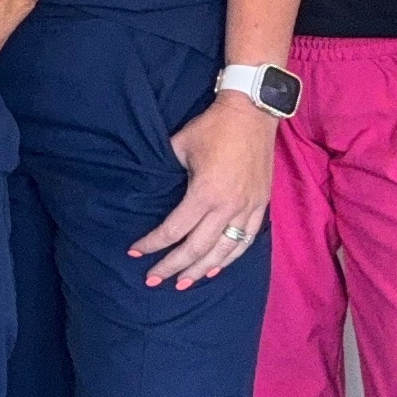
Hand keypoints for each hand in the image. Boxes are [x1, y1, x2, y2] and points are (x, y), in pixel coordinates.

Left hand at [131, 93, 277, 289]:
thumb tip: (152, 189)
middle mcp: (228, 207)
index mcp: (205, 193)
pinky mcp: (261, 205)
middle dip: (172, 268)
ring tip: (183, 283)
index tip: (135, 252)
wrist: (253, 113)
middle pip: (197, 249)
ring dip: (201, 270)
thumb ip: (167, 172)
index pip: (174, 230)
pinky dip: (230, 258)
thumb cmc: (213, 127)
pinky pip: (246, 240)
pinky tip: (216, 268)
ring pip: (223, 251)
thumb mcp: (180, 146)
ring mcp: (248, 208)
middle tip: (153, 281)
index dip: (152, 244)